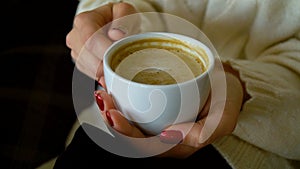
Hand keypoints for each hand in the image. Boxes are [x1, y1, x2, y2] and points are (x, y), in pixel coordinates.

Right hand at [66, 2, 138, 80]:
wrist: (115, 26)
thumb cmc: (119, 18)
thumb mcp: (126, 12)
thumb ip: (124, 21)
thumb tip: (116, 35)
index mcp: (84, 21)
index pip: (90, 40)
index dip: (105, 52)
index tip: (118, 57)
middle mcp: (76, 36)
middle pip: (87, 57)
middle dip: (106, 64)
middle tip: (122, 65)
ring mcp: (76, 52)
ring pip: (88, 69)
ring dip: (105, 71)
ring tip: (118, 65)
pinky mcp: (81, 64)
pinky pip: (91, 75)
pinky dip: (103, 75)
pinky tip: (112, 70)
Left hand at [94, 65, 245, 157]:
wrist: (227, 84)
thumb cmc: (225, 99)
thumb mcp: (225, 115)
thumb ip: (206, 131)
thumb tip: (171, 135)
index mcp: (177, 144)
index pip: (145, 146)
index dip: (125, 134)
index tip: (113, 114)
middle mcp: (164, 137)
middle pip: (132, 136)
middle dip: (112, 119)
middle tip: (103, 97)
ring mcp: (159, 123)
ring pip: (130, 123)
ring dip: (112, 109)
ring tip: (102, 90)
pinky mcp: (157, 109)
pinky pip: (134, 110)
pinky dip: (121, 99)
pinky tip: (112, 85)